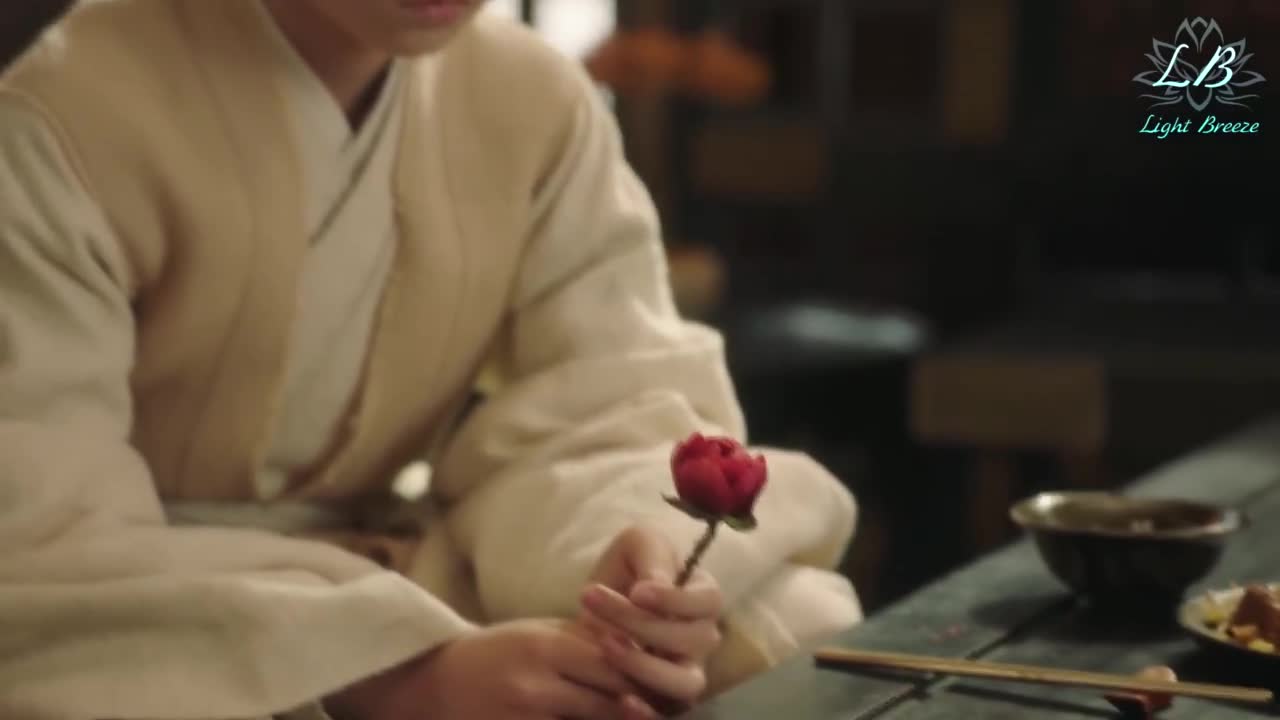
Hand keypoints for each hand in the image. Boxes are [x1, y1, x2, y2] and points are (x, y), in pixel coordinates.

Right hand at [324, 619, 655, 719]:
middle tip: (660, 708)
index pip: (613, 664)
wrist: (436, 685)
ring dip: (615, 719)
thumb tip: (644, 649)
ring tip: (639, 714)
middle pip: (608, 703)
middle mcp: (535, 686)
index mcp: (544, 648)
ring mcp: (523, 718)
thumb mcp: (539, 634)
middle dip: (639, 709)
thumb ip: (586, 641)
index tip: (664, 681)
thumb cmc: (498, 654)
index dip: (642, 676)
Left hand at [582, 526, 724, 708]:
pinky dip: (647, 712)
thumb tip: (657, 586)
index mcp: (703, 597)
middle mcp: (702, 638)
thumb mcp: (636, 545)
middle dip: (643, 624)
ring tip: (606, 645)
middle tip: (597, 603)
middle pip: (692, 641)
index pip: (709, 601)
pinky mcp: (662, 697)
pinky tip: (621, 699)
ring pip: (685, 684)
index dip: (676, 600)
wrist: (595, 605)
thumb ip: (651, 557)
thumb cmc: (625, 568)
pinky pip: (666, 714)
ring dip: (645, 667)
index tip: (636, 591)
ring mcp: (686, 671)